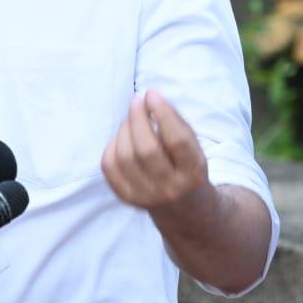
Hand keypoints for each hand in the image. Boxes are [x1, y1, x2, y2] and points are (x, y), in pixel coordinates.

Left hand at [101, 89, 208, 212]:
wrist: (184, 208)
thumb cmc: (186, 165)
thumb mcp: (193, 145)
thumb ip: (175, 122)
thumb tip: (149, 97)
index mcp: (192, 172)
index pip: (178, 141)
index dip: (163, 113)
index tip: (152, 94)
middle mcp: (170, 188)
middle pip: (146, 149)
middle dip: (138, 118)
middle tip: (137, 101)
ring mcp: (146, 196)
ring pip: (125, 156)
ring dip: (125, 129)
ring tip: (132, 119)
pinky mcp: (127, 198)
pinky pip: (109, 166)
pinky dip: (113, 145)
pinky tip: (123, 138)